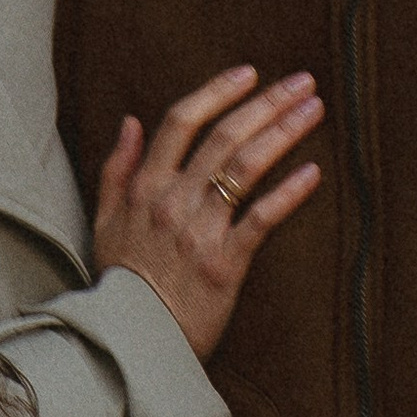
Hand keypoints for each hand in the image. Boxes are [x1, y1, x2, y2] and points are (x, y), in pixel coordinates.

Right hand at [91, 66, 322, 362]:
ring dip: (284, 133)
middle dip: (267, 103)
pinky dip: (288, 192)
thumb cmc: (120, 283)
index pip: (182, 121)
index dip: (218, 91)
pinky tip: (313, 171)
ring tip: (314, 110)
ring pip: (246, 167)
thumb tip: (131, 121)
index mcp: (145, 187)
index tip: (249, 73)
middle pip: (224, 136)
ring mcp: (200, 231)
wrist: (131, 342)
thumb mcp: (103, 222)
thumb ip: (116, 169)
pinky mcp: (224, 263)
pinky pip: (261, 219)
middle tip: (303, 82)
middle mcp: (173, 201)